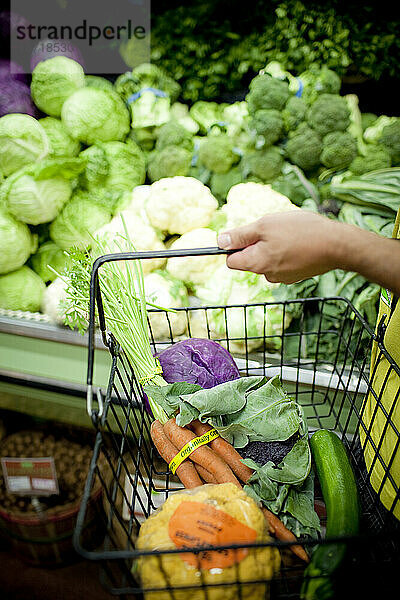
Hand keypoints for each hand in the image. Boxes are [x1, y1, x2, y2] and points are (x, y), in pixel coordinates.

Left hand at [217, 211, 342, 283]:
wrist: (337, 245)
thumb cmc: (301, 231)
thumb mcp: (265, 225)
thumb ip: (240, 235)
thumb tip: (220, 242)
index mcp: (256, 264)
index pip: (231, 261)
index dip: (235, 246)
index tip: (246, 234)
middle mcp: (267, 275)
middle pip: (250, 259)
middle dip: (257, 244)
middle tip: (273, 230)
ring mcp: (283, 277)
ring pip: (267, 260)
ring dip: (273, 246)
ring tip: (290, 234)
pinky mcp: (296, 275)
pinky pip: (282, 262)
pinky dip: (286, 252)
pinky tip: (299, 242)